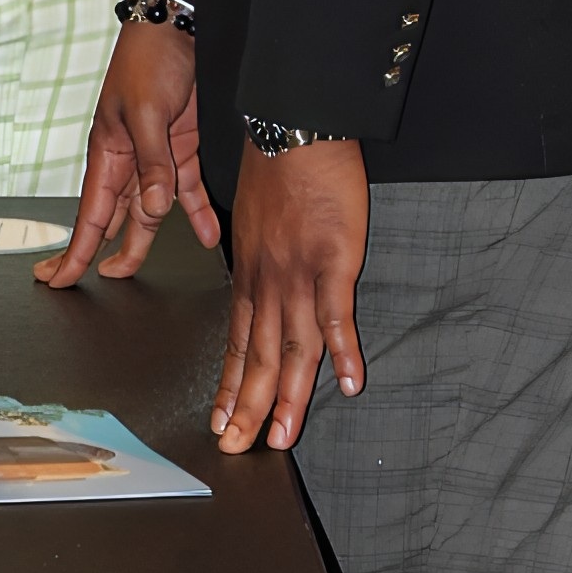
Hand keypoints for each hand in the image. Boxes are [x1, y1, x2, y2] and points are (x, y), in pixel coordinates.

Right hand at [36, 20, 220, 289]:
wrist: (178, 28)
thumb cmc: (148, 59)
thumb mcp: (146, 112)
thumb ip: (153, 163)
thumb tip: (154, 207)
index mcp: (107, 152)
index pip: (89, 214)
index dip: (75, 250)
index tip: (58, 277)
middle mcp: (127, 159)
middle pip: (118, 218)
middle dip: (109, 250)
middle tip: (106, 280)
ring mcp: (155, 155)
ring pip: (151, 209)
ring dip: (152, 237)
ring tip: (144, 268)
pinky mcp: (181, 148)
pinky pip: (187, 190)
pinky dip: (196, 213)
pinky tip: (205, 234)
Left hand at [210, 137, 367, 453]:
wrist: (293, 124)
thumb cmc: (276, 168)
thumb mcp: (252, 219)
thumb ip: (259, 260)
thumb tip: (260, 290)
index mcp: (250, 271)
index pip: (239, 341)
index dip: (232, 385)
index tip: (222, 420)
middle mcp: (268, 280)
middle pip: (260, 356)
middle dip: (249, 407)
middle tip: (238, 447)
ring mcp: (300, 273)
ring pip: (292, 347)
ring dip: (289, 397)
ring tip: (282, 438)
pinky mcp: (334, 260)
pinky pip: (336, 313)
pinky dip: (342, 351)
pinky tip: (349, 384)